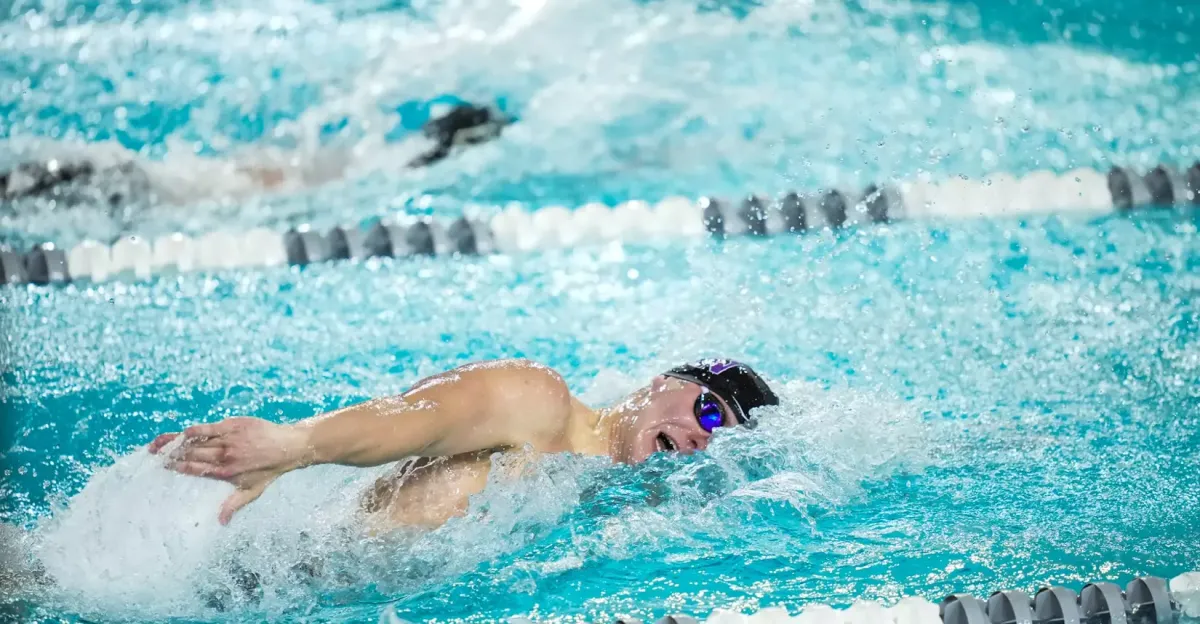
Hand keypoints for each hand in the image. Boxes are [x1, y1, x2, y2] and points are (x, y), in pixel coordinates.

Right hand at [148, 417, 311, 524]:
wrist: (288, 446)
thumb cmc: (269, 470)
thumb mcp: (252, 491)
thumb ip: (233, 505)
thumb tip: (220, 523)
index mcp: (225, 472)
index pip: (195, 470)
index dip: (178, 467)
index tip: (163, 466)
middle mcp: (225, 455)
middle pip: (191, 454)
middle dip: (172, 455)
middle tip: (155, 455)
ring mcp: (228, 439)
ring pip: (196, 441)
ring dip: (176, 442)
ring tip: (159, 444)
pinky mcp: (233, 425)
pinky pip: (209, 427)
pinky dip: (194, 430)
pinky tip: (182, 433)